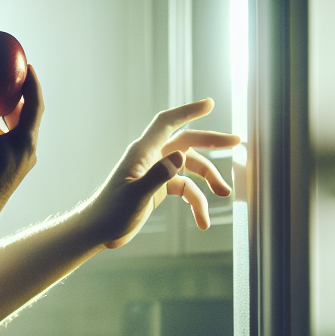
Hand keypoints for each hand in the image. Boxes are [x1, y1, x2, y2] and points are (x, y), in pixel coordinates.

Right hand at [0, 66, 42, 234]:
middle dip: (11, 96)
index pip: (36, 105)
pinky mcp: (1, 173)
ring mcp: (14, 165)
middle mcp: (24, 153)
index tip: (27, 65)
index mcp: (25, 143)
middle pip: (23, 116)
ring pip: (6, 131)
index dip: (32, 83)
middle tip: (2, 77)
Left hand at [82, 99, 239, 249]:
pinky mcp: (158, 188)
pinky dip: (196, 202)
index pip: (168, 122)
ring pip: (190, 168)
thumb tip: (182, 155)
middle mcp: (151, 157)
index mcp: (143, 152)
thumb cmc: (111, 212)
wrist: (98, 231)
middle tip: (236, 142)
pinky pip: (185, 188)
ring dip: (208, 179)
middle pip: (187, 142)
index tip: (209, 104)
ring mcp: (156, 172)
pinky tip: (203, 222)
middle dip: (211, 141)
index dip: (188, 111)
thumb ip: (158, 175)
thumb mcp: (137, 195)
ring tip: (225, 194)